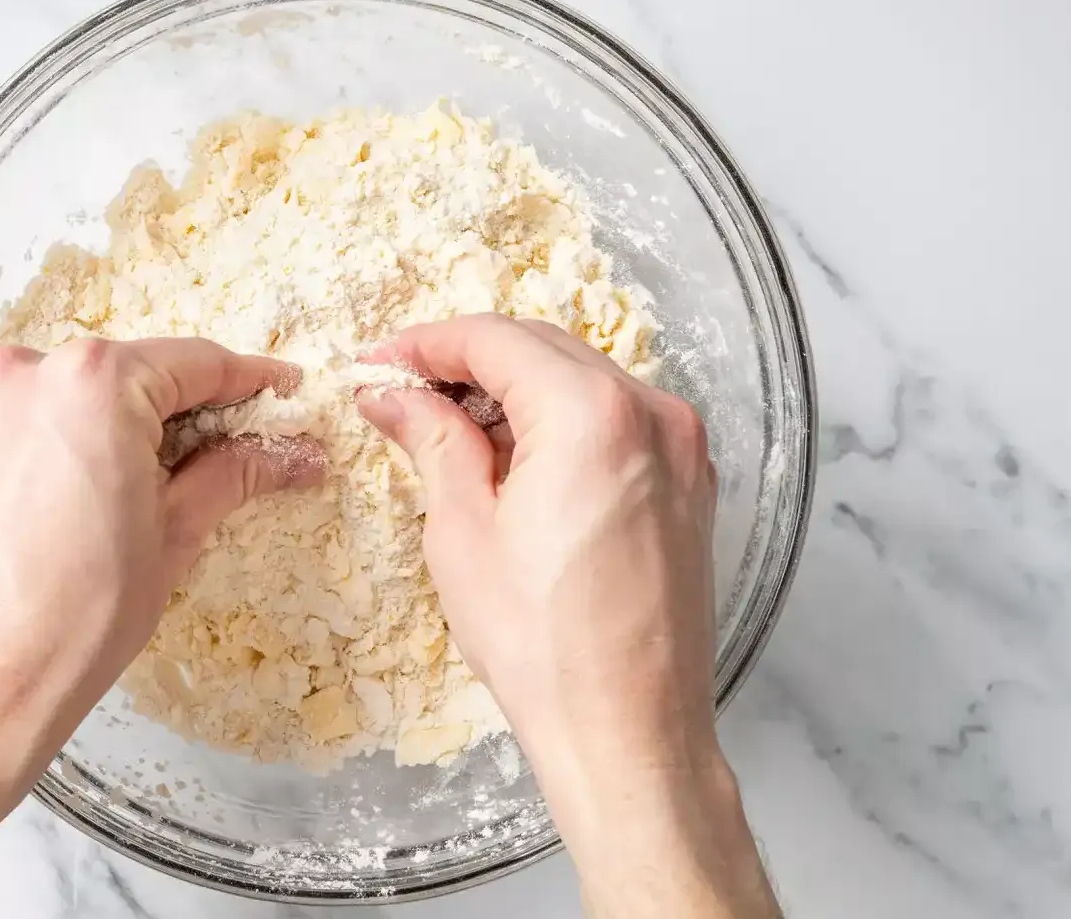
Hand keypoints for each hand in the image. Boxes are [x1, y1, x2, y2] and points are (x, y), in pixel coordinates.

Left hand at [0, 337, 323, 773]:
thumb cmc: (78, 616)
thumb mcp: (175, 533)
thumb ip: (234, 473)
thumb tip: (293, 453)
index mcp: (95, 381)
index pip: (196, 363)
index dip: (250, 381)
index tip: (284, 392)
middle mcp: (32, 370)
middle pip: (139, 372)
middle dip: (192, 408)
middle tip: (242, 448)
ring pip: (88, 392)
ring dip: (135, 422)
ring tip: (173, 479)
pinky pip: (43, 415)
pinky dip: (84, 435)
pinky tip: (111, 485)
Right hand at [357, 316, 778, 918]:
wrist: (629, 731)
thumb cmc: (542, 646)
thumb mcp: (462, 531)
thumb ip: (432, 440)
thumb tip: (393, 395)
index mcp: (592, 414)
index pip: (495, 339)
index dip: (426, 344)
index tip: (379, 364)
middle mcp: (652, 413)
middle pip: (542, 348)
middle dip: (467, 362)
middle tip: (401, 392)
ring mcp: (682, 447)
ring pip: (582, 379)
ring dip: (513, 389)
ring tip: (449, 429)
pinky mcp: (691, 482)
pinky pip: (616, 419)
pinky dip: (561, 420)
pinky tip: (514, 457)